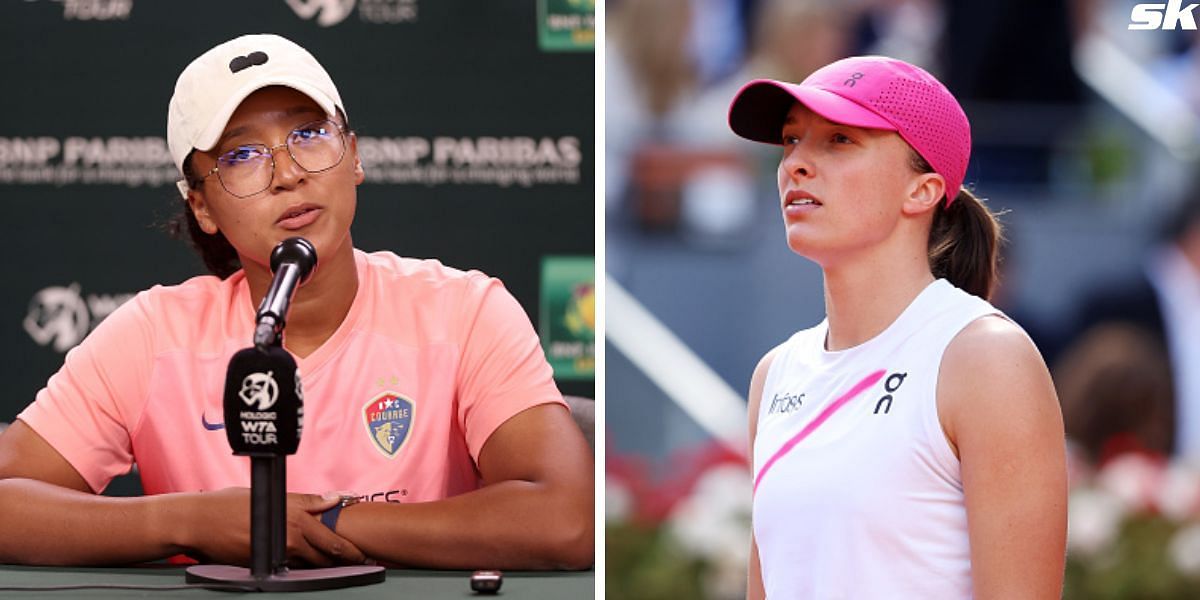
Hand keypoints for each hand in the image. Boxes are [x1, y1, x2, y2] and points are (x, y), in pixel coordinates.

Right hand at [173, 487, 367, 566]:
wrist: (199, 521)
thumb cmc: (229, 503)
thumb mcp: (270, 495)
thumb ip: (304, 501)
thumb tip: (332, 500)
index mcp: (294, 511)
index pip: (331, 529)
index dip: (351, 543)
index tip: (365, 549)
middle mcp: (289, 531)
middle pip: (328, 550)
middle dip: (348, 558)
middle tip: (362, 561)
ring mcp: (277, 550)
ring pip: (312, 562)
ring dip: (326, 564)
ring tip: (342, 566)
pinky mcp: (264, 563)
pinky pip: (290, 568)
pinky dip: (302, 568)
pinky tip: (310, 568)